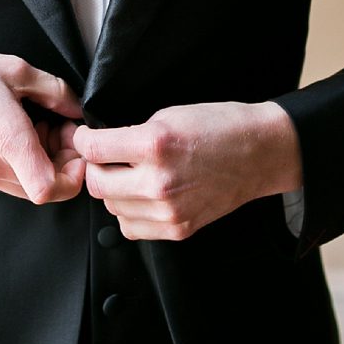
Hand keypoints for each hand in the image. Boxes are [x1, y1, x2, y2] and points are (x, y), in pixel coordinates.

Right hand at [0, 35, 84, 203]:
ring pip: (28, 184)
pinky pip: (9, 177)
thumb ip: (54, 91)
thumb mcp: (15, 70)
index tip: (79, 146)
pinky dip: (25, 160)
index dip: (75, 174)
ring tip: (41, 123)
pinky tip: (22, 127)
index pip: (50, 189)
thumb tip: (77, 107)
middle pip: (46, 189)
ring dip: (46, 161)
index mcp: (7, 142)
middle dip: (65, 162)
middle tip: (64, 127)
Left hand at [73, 101, 301, 241]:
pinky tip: (145, 195)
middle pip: (97, 183)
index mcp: (155, 145)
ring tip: (134, 175)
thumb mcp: (172, 114)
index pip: (94, 149)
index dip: (84, 140)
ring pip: (112, 208)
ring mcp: (167, 210)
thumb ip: (134, 135)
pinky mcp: (177, 228)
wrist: (260, 153)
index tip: (86, 138)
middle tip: (109, 158)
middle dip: (98, 167)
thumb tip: (106, 148)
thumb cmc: (221, 126)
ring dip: (115, 191)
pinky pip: (131, 227)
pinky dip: (131, 212)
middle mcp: (158, 181)